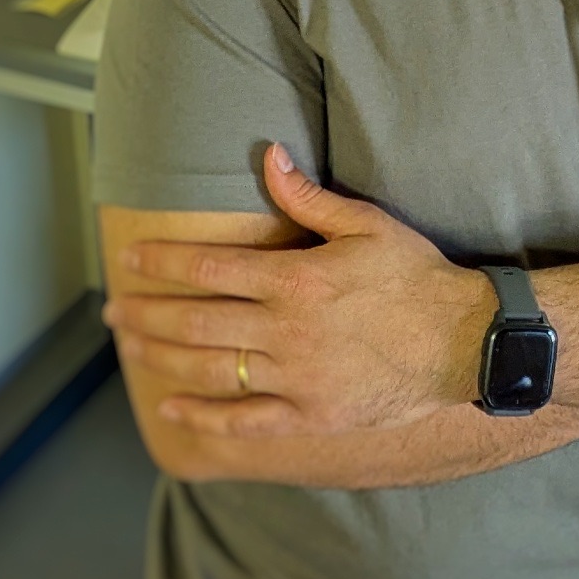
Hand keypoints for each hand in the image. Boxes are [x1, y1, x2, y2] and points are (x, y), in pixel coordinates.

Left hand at [102, 145, 494, 438]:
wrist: (465, 343)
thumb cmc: (416, 277)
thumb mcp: (367, 225)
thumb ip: (309, 198)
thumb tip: (269, 157)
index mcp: (296, 280)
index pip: (211, 269)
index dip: (165, 263)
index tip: (131, 259)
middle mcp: (286, 331)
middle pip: (198, 321)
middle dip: (149, 313)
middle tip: (113, 308)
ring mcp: (296, 378)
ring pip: (212, 368)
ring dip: (164, 357)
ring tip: (132, 346)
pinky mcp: (311, 415)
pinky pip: (245, 421)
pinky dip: (204, 417)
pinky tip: (172, 409)